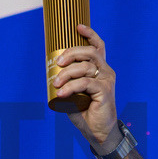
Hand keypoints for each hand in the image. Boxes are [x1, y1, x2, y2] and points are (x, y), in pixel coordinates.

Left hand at [52, 24, 117, 148]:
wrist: (98, 132)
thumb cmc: (85, 112)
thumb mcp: (74, 93)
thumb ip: (68, 80)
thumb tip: (51, 71)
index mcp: (100, 69)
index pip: (98, 46)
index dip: (89, 34)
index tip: (77, 26)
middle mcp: (106, 71)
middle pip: (90, 52)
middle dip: (71, 53)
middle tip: (57, 63)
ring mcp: (106, 80)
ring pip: (85, 66)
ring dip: (67, 73)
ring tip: (55, 84)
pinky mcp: (105, 91)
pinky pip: (85, 83)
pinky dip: (70, 87)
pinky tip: (62, 93)